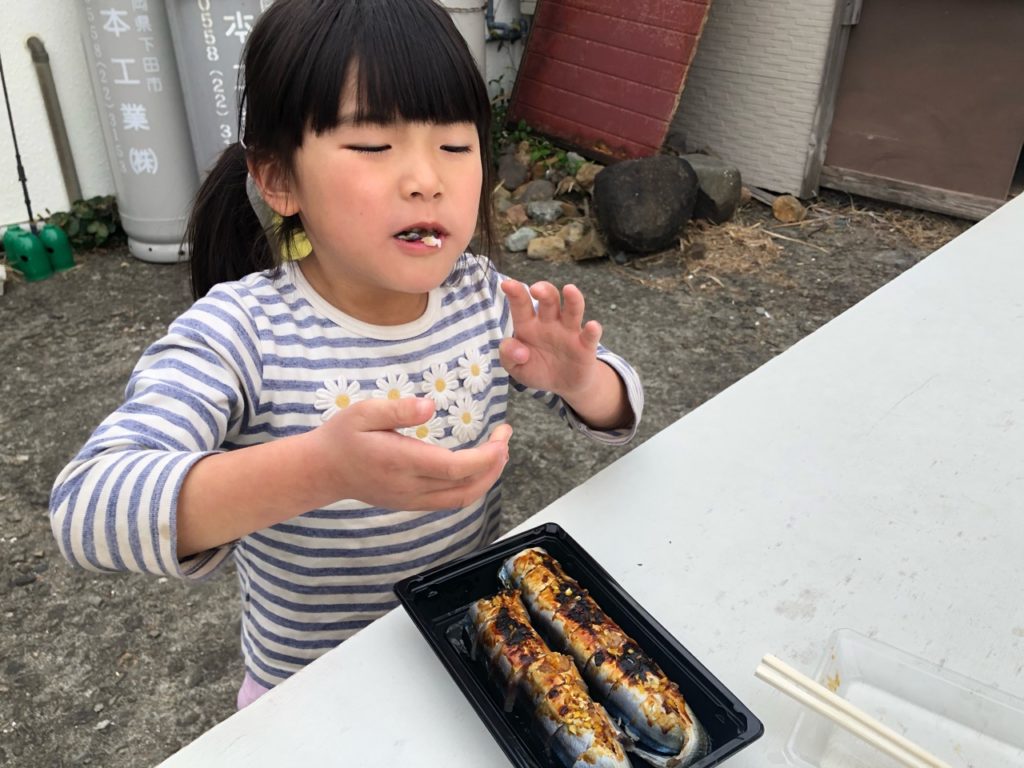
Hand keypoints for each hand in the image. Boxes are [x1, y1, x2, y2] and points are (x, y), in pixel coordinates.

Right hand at [313, 397, 511, 509]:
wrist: (323, 471)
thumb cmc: (343, 437)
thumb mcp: (364, 412)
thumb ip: (398, 410)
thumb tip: (430, 407)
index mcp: (402, 462)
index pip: (455, 467)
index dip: (486, 457)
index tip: (502, 437)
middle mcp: (411, 487)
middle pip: (466, 487)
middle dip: (494, 465)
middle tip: (505, 440)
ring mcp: (412, 500)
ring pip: (461, 499)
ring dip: (486, 479)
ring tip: (498, 454)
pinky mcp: (411, 504)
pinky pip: (449, 501)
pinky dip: (471, 486)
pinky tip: (476, 467)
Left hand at [499, 279, 603, 400]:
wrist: (563, 386)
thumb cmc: (537, 370)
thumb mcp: (516, 368)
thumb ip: (508, 356)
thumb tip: (520, 352)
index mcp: (529, 324)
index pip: (521, 305)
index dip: (515, 293)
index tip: (507, 284)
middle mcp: (550, 322)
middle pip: (549, 300)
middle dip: (544, 291)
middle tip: (536, 289)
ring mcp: (569, 332)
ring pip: (572, 310)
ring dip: (572, 299)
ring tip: (569, 289)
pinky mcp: (585, 346)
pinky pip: (590, 335)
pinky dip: (592, 330)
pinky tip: (592, 326)